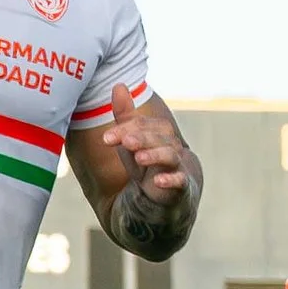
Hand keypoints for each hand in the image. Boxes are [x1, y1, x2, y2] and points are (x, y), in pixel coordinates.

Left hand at [93, 102, 200, 256]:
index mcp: (159, 135)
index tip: (107, 139)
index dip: (128, 128)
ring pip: (170, 157)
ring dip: (155, 155)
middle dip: (141, 138)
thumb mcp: (131, 143)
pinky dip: (171, 181)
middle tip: (124, 141)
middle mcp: (171, 149)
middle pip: (160, 137)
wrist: (163, 204)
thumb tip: (118, 84)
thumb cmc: (148, 167)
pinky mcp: (181, 191)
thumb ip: (125, 118)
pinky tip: (158, 181)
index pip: (146, 125)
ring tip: (138, 156)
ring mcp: (177, 169)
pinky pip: (180, 183)